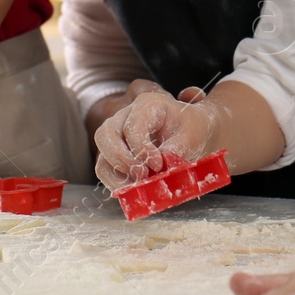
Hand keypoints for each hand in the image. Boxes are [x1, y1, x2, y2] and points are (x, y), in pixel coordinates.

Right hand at [93, 84, 212, 189]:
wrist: (191, 131)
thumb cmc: (192, 128)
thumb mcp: (191, 135)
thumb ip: (175, 149)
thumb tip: (160, 169)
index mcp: (147, 104)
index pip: (132, 126)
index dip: (141, 149)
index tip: (158, 164)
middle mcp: (125, 116)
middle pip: (106, 134)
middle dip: (121, 159)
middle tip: (141, 175)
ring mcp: (117, 134)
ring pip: (102, 152)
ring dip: (115, 174)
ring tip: (136, 186)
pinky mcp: (115, 153)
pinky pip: (104, 168)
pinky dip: (114, 181)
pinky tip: (132, 189)